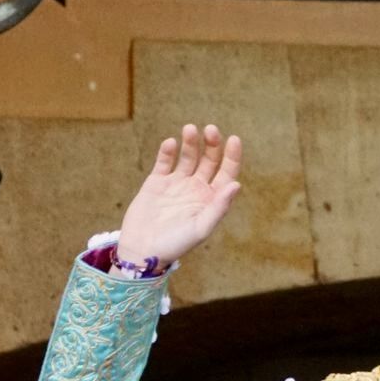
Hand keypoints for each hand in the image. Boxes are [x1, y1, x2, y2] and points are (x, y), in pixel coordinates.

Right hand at [115, 123, 242, 266]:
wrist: (143, 251)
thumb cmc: (175, 244)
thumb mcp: (201, 228)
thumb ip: (219, 207)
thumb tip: (236, 184)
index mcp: (211, 199)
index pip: (227, 172)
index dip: (232, 156)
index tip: (233, 139)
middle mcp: (196, 188)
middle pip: (209, 160)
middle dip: (212, 144)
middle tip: (210, 129)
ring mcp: (176, 184)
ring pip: (188, 156)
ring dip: (190, 142)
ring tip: (190, 129)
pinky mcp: (156, 182)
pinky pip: (164, 162)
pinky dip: (168, 151)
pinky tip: (171, 144)